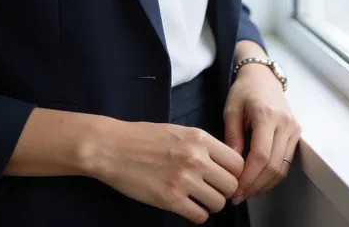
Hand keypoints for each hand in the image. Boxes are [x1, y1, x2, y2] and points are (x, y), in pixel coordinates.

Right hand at [86, 117, 244, 223]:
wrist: (112, 147)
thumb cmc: (142, 137)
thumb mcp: (177, 131)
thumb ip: (201, 145)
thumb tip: (223, 163)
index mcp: (199, 138)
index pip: (237, 162)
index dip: (233, 173)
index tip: (224, 176)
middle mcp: (196, 158)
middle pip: (231, 185)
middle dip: (224, 190)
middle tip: (211, 189)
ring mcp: (184, 179)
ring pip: (219, 203)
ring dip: (210, 204)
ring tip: (197, 198)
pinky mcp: (171, 199)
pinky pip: (200, 216)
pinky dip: (196, 214)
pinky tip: (186, 205)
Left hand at [223, 64, 301, 203]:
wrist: (263, 77)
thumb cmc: (244, 91)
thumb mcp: (231, 110)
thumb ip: (232, 137)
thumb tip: (232, 166)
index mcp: (266, 114)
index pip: (261, 155)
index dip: (248, 177)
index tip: (234, 188)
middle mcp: (285, 123)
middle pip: (273, 165)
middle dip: (255, 185)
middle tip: (238, 195)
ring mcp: (294, 129)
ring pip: (282, 168)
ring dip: (264, 184)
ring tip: (246, 192)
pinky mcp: (296, 134)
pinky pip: (286, 162)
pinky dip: (272, 176)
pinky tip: (258, 181)